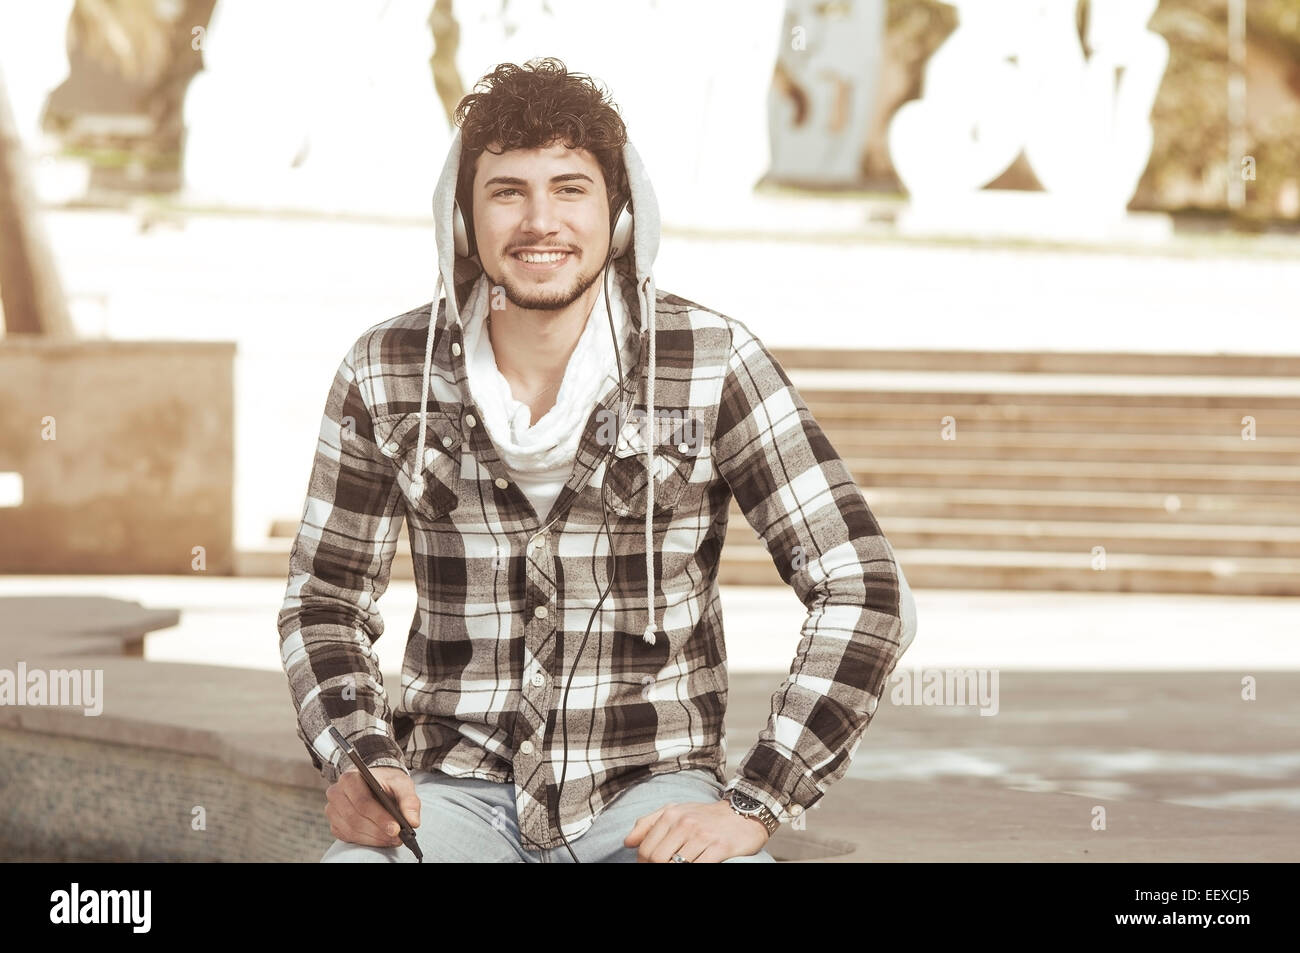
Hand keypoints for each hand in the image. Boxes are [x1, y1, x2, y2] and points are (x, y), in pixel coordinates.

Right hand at [325, 765, 420, 846]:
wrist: (376, 783)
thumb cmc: (387, 782)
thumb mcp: (402, 784)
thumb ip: (409, 800)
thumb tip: (413, 822)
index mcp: (350, 778)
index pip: (362, 801)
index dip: (379, 817)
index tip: (396, 828)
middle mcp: (336, 793)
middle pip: (355, 818)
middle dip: (378, 830)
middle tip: (397, 837)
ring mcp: (332, 809)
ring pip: (351, 830)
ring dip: (374, 838)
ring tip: (393, 839)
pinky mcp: (335, 824)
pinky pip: (348, 837)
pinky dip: (366, 841)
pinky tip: (381, 839)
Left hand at [624, 799, 769, 862]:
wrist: (743, 813)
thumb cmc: (706, 816)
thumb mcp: (676, 811)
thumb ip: (649, 823)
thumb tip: (628, 842)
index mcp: (671, 814)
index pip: (646, 848)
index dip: (643, 864)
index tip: (648, 866)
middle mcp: (685, 823)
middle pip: (658, 859)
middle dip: (656, 869)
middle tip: (662, 869)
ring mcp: (702, 836)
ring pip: (676, 865)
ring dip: (675, 869)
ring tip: (679, 866)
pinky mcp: (719, 848)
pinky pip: (698, 867)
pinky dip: (692, 871)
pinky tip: (694, 867)